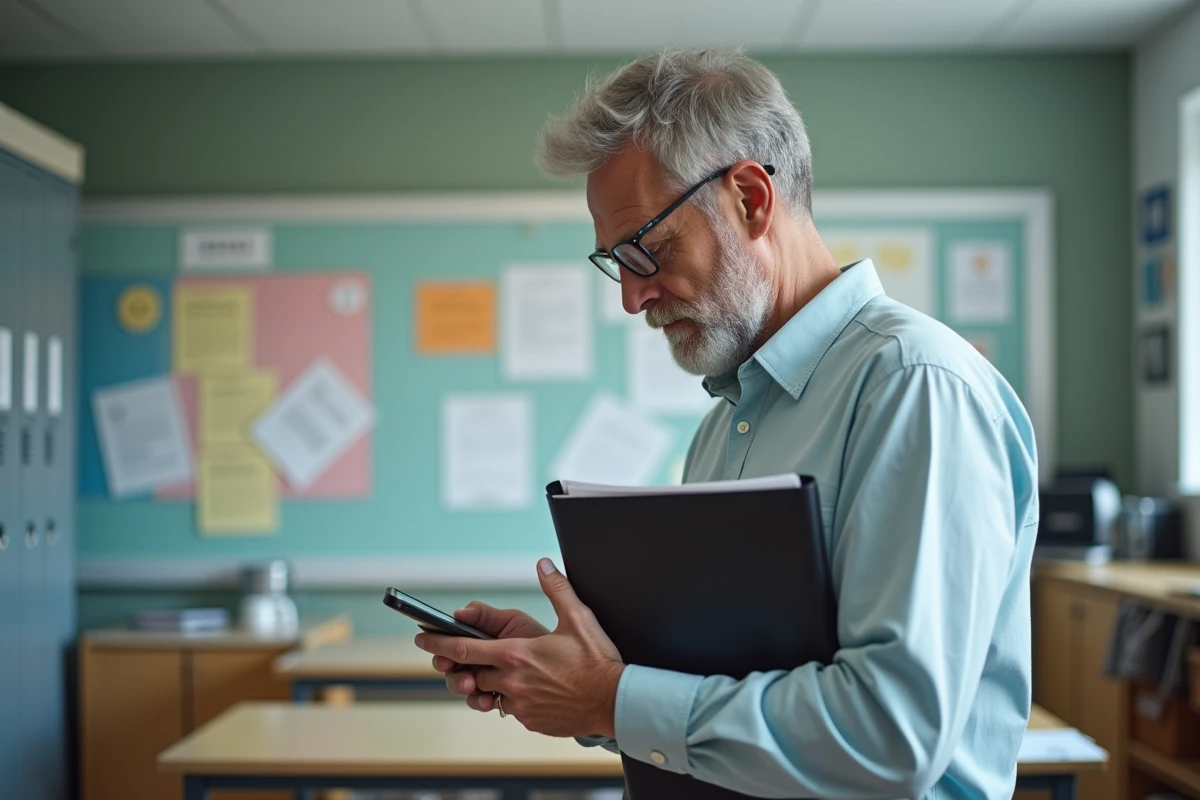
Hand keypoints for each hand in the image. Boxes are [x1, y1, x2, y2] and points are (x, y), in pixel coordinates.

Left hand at [416, 558, 624, 737]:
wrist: (615, 701)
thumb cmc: (597, 661)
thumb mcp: (577, 617)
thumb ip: (556, 588)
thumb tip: (543, 565)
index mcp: (516, 655)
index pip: (463, 650)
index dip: (438, 644)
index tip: (421, 639)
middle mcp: (511, 682)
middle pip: (470, 675)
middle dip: (464, 668)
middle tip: (466, 660)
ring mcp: (520, 705)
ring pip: (489, 694)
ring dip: (490, 684)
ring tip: (505, 674)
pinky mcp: (531, 721)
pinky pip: (510, 709)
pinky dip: (512, 698)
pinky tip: (531, 688)